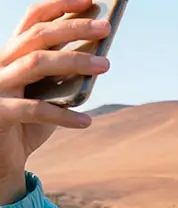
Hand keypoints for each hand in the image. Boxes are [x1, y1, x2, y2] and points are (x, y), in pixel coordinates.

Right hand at [0, 0, 111, 204]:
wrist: (0, 160)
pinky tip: (87, 121)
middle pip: (38, 36)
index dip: (59, 6)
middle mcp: (0, 63)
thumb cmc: (27, 125)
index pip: (33, 20)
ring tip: (105, 64)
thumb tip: (99, 59)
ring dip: (73, 61)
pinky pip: (35, 110)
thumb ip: (65, 79)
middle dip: (73, 28)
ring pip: (36, 63)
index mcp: (11, 54)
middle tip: (106, 27)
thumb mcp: (48, 96)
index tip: (90, 1)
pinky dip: (64, 115)